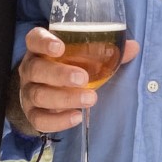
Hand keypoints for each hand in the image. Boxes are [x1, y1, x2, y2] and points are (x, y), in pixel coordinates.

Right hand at [17, 26, 139, 133]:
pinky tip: (76, 117)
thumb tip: (133, 47)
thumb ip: (105, 50)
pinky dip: (58, 121)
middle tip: (83, 78)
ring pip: (39, 95)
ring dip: (65, 98)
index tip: (60, 47)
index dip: (44, 42)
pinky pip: (39, 120)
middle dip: (59, 74)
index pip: (34, 40)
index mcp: (40, 49)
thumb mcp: (82, 56)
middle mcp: (30, 69)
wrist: (48, 92)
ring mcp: (28, 92)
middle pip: (36, 69)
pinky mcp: (32, 113)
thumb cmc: (68, 67)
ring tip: (90, 98)